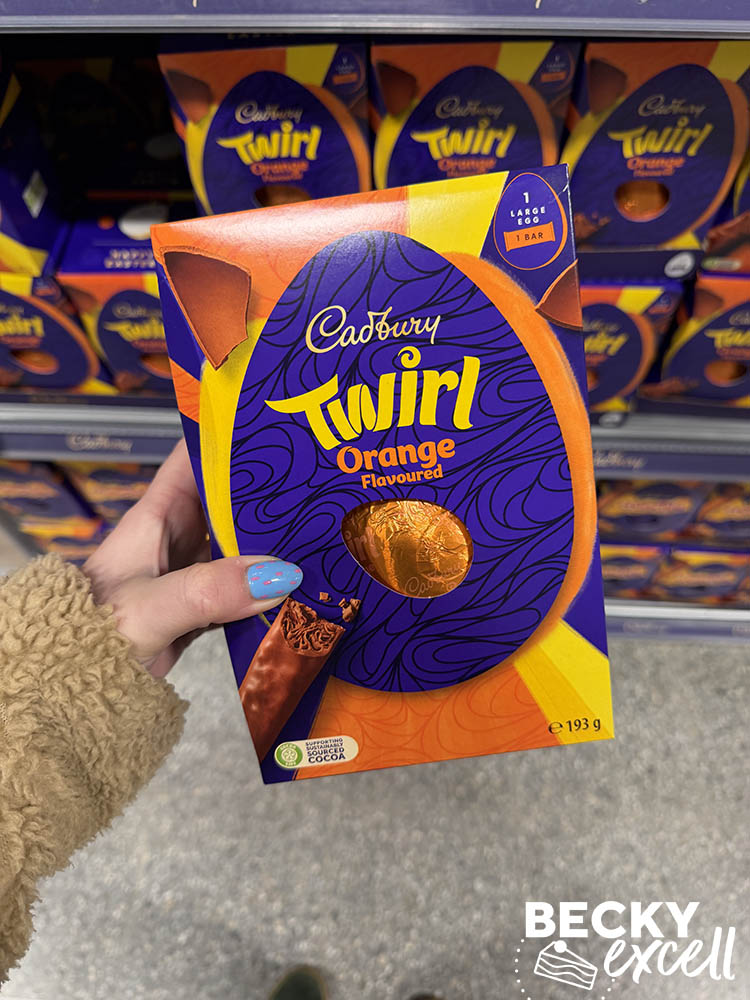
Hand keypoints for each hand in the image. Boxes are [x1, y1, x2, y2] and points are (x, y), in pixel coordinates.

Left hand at [83, 439, 300, 677]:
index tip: (274, 423)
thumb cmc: (91, 637)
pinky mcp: (203, 608)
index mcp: (157, 517)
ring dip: (275, 541)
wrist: (74, 691)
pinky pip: (245, 587)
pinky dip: (271, 586)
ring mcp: (192, 573)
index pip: (193, 458)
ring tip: (324, 528)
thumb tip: (280, 574)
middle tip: (321, 481)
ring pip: (242, 544)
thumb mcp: (150, 608)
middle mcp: (177, 537)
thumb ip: (209, 591)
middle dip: (269, 489)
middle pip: (230, 499)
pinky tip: (303, 585)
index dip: (228, 435)